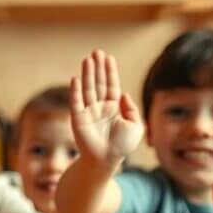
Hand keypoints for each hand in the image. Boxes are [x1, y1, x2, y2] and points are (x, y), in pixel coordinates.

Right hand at [69, 50, 144, 165]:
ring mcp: (88, 112)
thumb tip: (124, 94)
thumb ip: (132, 109)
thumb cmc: (122, 146)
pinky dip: (75, 90)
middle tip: (96, 52)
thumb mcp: (136, 126)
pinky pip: (76, 102)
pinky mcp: (77, 119)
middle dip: (97, 67)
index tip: (108, 57)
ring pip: (87, 89)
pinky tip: (76, 78)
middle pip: (98, 83)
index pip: (111, 85)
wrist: (107, 160)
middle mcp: (99, 107)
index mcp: (113, 108)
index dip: (110, 71)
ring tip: (87, 59)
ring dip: (87, 74)